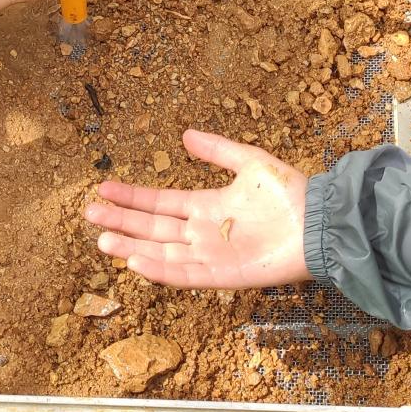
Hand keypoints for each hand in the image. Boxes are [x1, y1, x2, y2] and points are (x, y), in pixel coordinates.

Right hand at [83, 130, 309, 288]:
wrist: (321, 223)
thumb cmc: (291, 194)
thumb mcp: (250, 162)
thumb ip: (218, 150)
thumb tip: (185, 134)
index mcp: (208, 206)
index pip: (161, 203)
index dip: (132, 197)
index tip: (103, 188)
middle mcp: (204, 233)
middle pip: (154, 228)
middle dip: (122, 221)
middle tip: (89, 213)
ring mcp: (212, 256)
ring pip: (162, 253)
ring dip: (132, 247)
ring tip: (103, 239)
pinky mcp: (224, 276)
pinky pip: (186, 274)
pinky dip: (161, 270)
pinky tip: (136, 261)